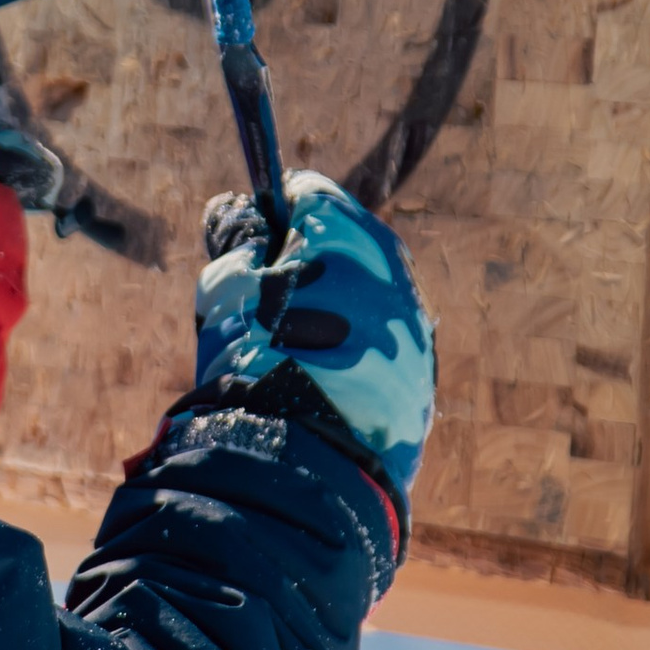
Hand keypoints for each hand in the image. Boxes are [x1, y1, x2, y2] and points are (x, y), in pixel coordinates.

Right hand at [194, 170, 435, 504]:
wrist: (299, 454)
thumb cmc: (254, 357)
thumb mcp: (227, 285)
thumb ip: (237, 239)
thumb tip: (236, 215)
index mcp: (347, 232)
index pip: (308, 194)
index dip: (272, 213)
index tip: (247, 240)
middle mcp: (393, 269)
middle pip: (345, 247)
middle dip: (306, 264)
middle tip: (263, 304)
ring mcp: (413, 325)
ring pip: (366, 301)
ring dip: (333, 313)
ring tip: (289, 355)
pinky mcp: (422, 377)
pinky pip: (381, 349)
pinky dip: (352, 358)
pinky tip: (318, 386)